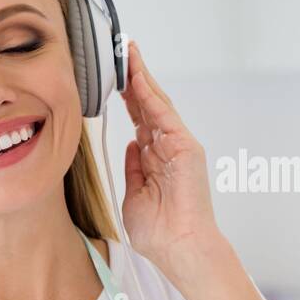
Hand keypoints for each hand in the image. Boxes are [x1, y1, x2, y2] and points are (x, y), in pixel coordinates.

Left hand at [119, 41, 222, 281]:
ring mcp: (178, 145)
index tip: (114, 77)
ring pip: (157, 103)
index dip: (128, 97)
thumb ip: (135, 168)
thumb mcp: (135, 195)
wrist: (179, 248)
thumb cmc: (159, 231)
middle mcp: (169, 147)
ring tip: (126, 52)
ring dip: (141, 77)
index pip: (141, 120)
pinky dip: (149, 93)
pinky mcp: (185, 146)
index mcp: (156, 159)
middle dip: (135, 78)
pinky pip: (164, 114)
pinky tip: (136, 76)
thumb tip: (132, 145)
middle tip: (121, 51)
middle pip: (149, 105)